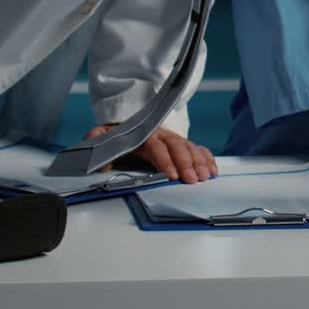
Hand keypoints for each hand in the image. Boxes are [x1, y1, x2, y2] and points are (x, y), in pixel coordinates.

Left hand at [83, 123, 217, 182]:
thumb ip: (96, 145)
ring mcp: (171, 139)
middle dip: (186, 163)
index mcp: (142, 135)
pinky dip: (206, 157)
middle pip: (176, 146)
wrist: (119, 128)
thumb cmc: (111, 138)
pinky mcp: (179, 145)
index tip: (172, 175)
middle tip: (192, 180)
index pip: (156, 147)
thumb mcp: (98, 138)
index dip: (165, 160)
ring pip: (189, 147)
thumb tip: (102, 163)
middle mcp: (160, 135)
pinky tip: (213, 169)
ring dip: (199, 161)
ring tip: (205, 176)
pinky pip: (196, 148)